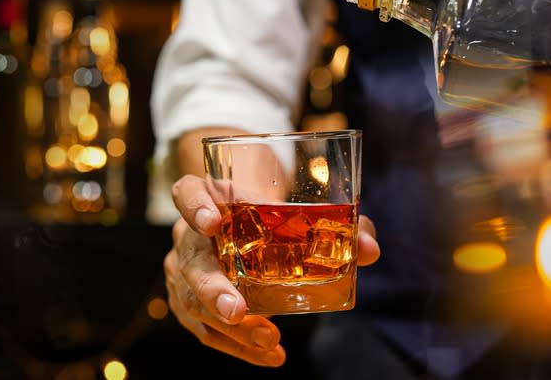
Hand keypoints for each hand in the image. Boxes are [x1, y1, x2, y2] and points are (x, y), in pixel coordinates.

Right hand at [163, 174, 380, 366]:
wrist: (239, 223)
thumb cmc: (262, 211)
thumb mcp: (287, 207)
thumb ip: (331, 224)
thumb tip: (368, 249)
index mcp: (205, 197)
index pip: (187, 194)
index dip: (194, 208)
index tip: (212, 222)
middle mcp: (186, 234)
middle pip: (189, 260)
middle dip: (210, 288)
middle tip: (236, 309)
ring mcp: (182, 270)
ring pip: (193, 301)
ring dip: (230, 328)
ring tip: (268, 340)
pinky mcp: (187, 301)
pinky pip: (205, 329)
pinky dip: (237, 346)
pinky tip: (267, 355)